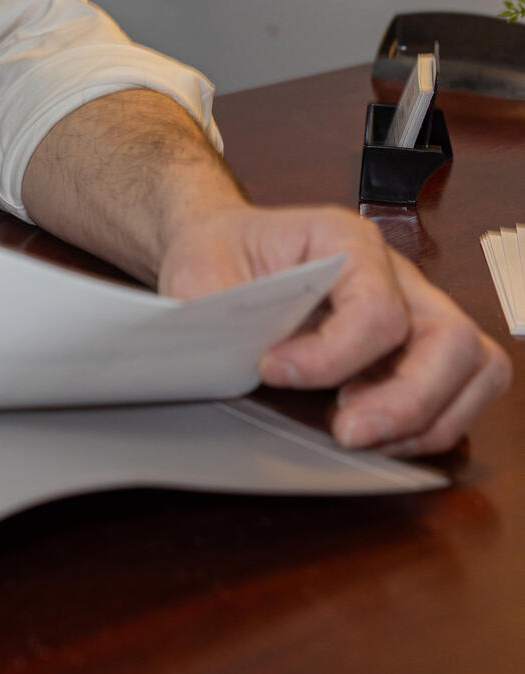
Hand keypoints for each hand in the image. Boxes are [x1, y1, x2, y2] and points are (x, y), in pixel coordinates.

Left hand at [158, 202, 509, 454]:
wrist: (226, 251)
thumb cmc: (220, 256)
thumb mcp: (197, 273)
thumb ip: (215, 312)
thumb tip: (239, 357)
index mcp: (344, 238)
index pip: (376, 308)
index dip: (331, 356)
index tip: (272, 370)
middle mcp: (395, 271)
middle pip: (451, 340)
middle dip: (407, 402)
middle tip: (345, 431)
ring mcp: (415, 308)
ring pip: (476, 366)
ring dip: (429, 418)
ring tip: (361, 435)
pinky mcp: (418, 347)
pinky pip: (464, 390)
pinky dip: (431, 425)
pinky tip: (376, 435)